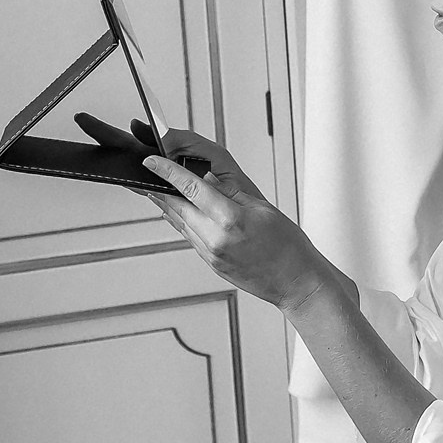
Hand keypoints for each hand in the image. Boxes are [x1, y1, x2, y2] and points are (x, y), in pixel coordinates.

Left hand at [140, 130, 334, 311]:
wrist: (295, 282)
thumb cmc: (288, 246)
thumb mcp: (262, 208)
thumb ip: (231, 192)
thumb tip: (206, 178)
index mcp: (231, 219)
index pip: (190, 188)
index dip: (167, 171)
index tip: (151, 160)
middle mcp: (216, 238)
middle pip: (176, 206)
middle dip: (159, 187)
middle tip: (147, 172)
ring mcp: (211, 254)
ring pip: (179, 223)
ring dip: (166, 204)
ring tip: (156, 189)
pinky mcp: (211, 263)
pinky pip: (189, 237)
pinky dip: (180, 222)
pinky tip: (177, 213)